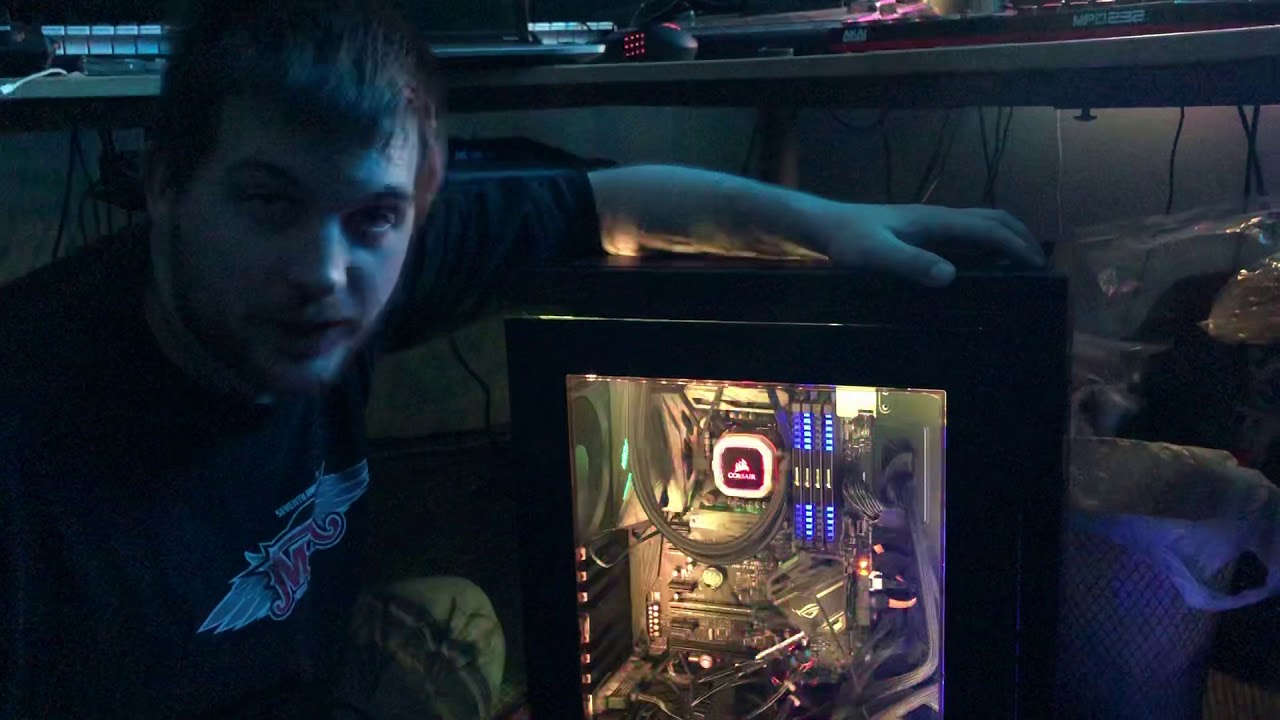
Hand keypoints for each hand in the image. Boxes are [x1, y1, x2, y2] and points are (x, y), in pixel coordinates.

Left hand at [812, 202, 1044, 286]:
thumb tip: (951, 275)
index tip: (1038, 266)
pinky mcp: (923, 230)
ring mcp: (932, 222)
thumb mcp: (876, 255)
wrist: (827, 225)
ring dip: (1006, 236)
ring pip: (981, 222)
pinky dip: (987, 241)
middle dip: (1020, 236)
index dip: (1015, 246)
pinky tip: (983, 262)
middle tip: (1040, 264)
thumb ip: (910, 264)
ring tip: (1022, 261)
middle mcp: (939, 217)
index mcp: (936, 221)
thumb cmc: (849, 241)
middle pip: (992, 218)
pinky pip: (966, 232)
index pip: (988, 229)